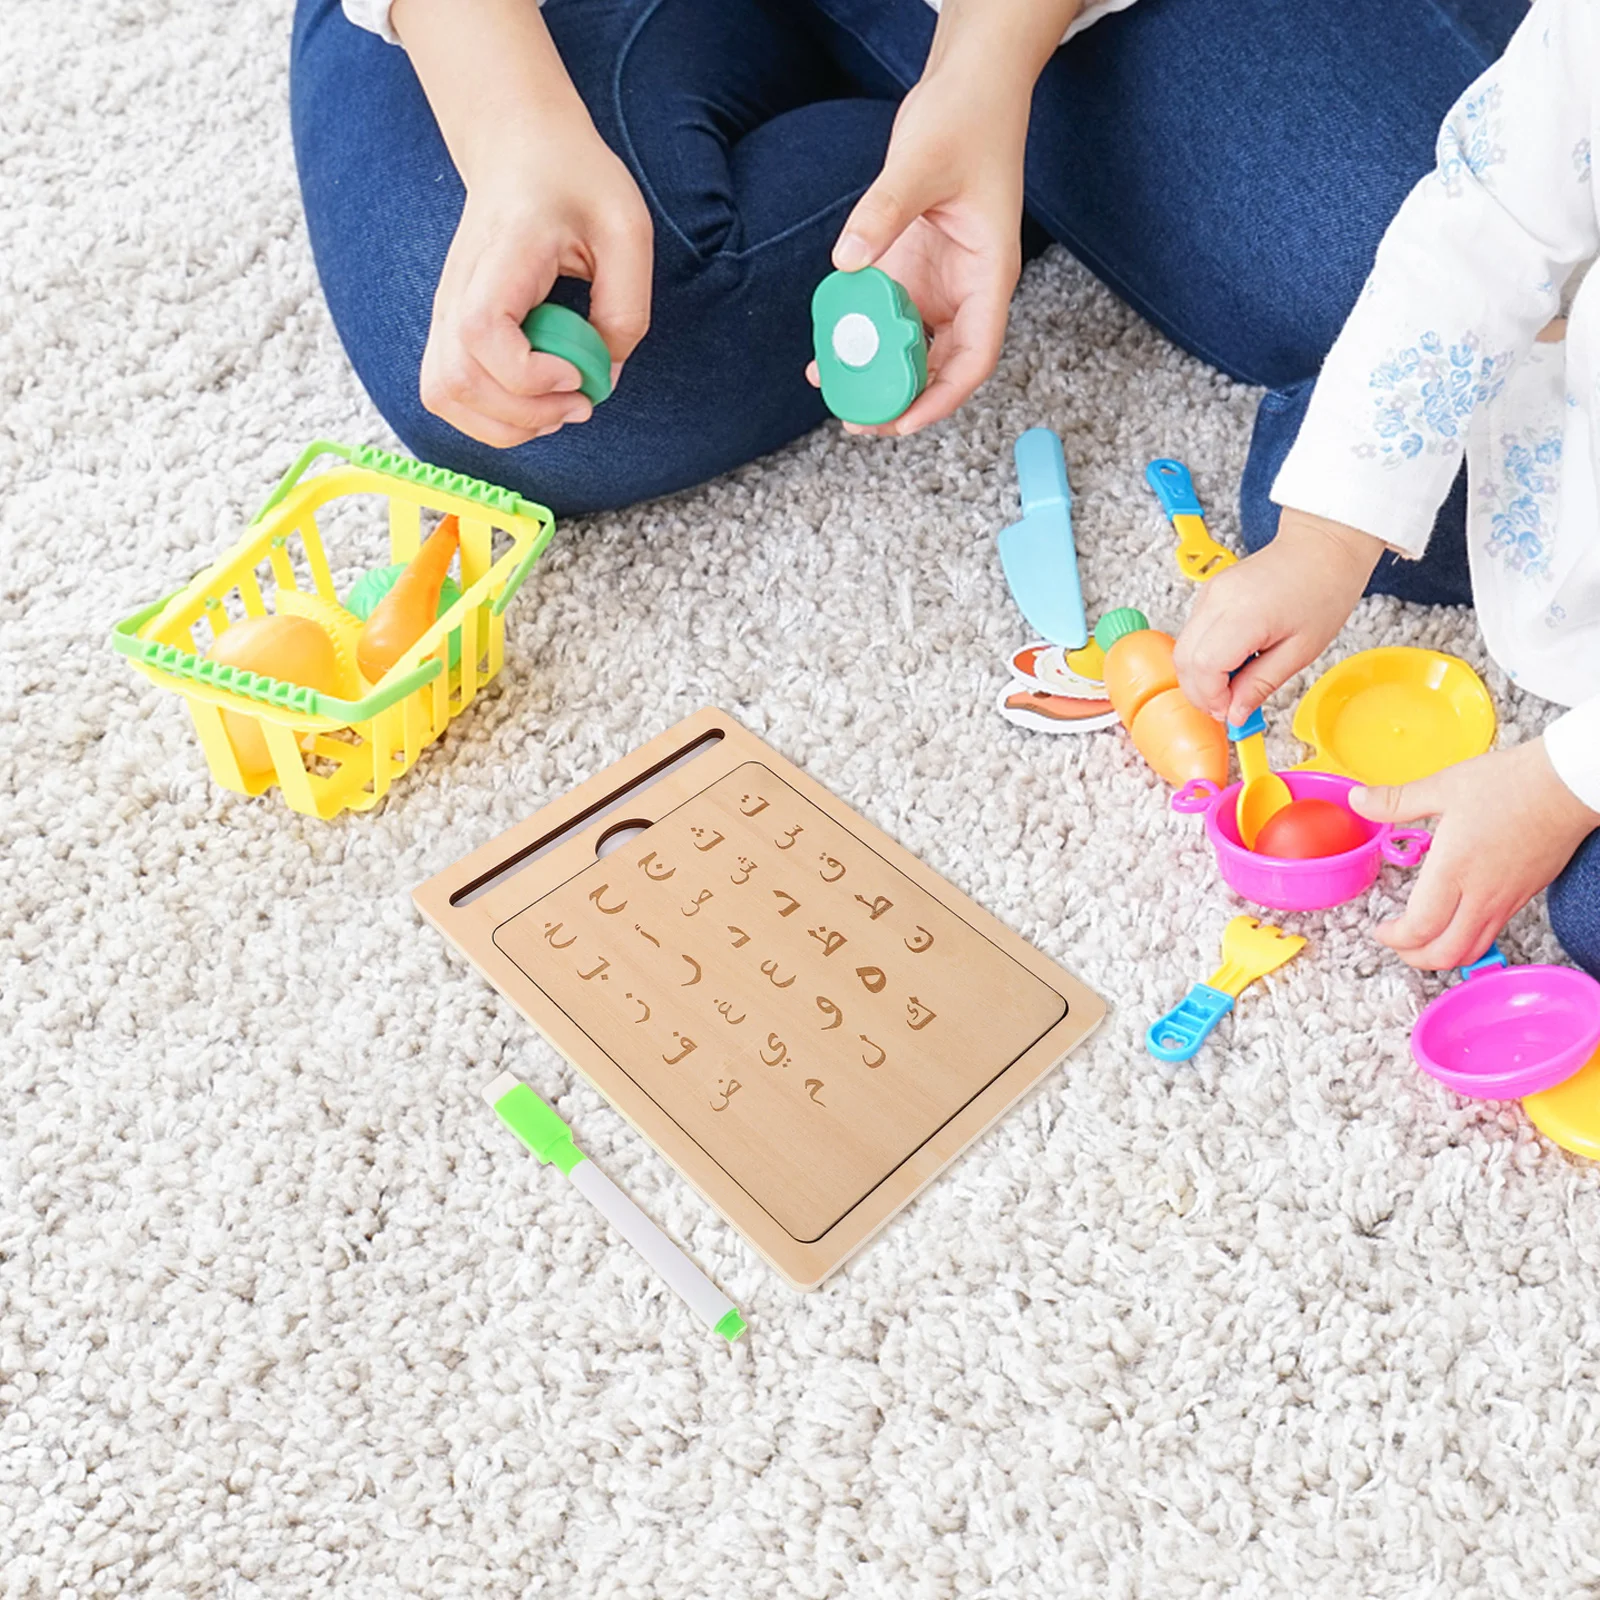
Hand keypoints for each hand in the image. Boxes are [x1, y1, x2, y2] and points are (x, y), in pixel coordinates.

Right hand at [419, 124, 652, 447]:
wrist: (520, 147)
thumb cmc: (576, 181)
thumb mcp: (627, 231)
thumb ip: (626, 308)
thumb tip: (604, 378)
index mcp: (503, 255)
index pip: (482, 334)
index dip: (528, 375)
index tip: (576, 373)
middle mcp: (458, 287)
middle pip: (456, 381)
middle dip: (525, 415)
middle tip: (580, 402)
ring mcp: (446, 310)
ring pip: (443, 396)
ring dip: (505, 424)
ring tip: (556, 408)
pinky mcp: (449, 328)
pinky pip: (448, 393)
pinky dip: (491, 417)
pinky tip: (533, 402)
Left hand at [807, 66, 1027, 436]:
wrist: (967, 86)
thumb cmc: (966, 118)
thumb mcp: (923, 160)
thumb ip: (884, 210)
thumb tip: (847, 260)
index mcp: (988, 276)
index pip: (975, 356)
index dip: (941, 398)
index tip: (903, 422)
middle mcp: (966, 289)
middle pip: (941, 367)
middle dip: (902, 401)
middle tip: (855, 421)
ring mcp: (938, 282)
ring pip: (911, 348)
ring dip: (877, 376)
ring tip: (834, 394)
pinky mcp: (912, 268)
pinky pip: (885, 317)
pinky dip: (860, 338)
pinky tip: (825, 352)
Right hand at [1174, 507, 1385, 723]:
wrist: (1323, 546)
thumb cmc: (1323, 590)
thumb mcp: (1301, 650)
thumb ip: (1262, 684)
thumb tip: (1235, 713)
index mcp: (1244, 614)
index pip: (1203, 667)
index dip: (1212, 697)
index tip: (1231, 712)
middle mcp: (1217, 601)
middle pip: (1183, 660)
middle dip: (1200, 692)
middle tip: (1228, 707)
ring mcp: (1209, 594)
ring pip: (1182, 648)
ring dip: (1200, 676)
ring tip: (1234, 685)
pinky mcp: (1209, 593)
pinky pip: (1192, 634)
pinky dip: (1204, 657)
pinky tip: (1232, 662)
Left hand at [1351, 740, 1599, 968]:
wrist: (1568, 786)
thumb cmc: (1510, 784)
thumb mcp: (1444, 787)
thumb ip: (1396, 800)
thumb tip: (1358, 799)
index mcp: (1454, 869)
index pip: (1420, 927)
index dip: (1393, 937)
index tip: (1380, 929)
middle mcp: (1481, 894)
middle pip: (1444, 954)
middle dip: (1413, 957)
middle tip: (1395, 941)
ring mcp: (1505, 900)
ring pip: (1471, 951)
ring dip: (1440, 955)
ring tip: (1420, 938)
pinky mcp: (1523, 898)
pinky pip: (1491, 934)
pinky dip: (1466, 941)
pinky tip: (1453, 921)